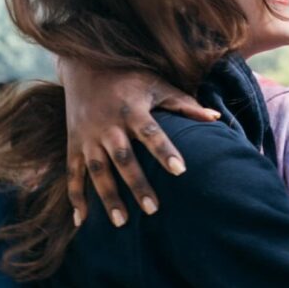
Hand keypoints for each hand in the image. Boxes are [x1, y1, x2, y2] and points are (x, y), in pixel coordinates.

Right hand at [58, 59, 209, 228]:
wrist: (82, 64)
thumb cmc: (128, 77)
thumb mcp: (156, 84)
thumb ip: (184, 104)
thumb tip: (215, 118)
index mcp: (132, 109)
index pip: (150, 133)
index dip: (164, 150)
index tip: (181, 170)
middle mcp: (107, 125)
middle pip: (123, 159)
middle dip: (136, 184)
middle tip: (153, 210)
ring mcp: (87, 136)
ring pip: (97, 171)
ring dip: (107, 197)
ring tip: (121, 223)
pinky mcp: (73, 144)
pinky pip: (73, 174)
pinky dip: (76, 197)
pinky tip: (82, 221)